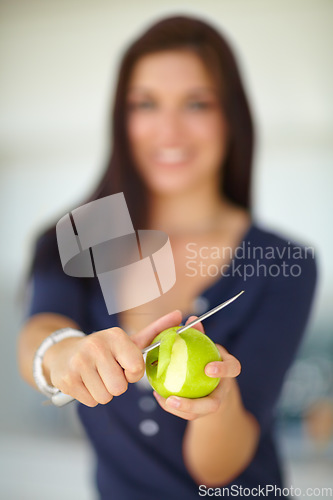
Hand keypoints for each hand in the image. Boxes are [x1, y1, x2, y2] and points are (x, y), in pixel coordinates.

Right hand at [44, 310, 181, 406]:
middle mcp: (96, 346)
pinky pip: (91, 402)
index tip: (124, 365)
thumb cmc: (104, 350)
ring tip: (96, 376)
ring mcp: (79, 363)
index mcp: (115, 336)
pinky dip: (90, 396)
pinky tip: (85, 382)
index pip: (136, 368)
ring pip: (106, 396)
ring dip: (104, 392)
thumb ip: (155, 331)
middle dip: (117, 385)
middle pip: (120, 387)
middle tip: (109, 373)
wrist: (64, 353)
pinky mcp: (67, 379)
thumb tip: (180, 316)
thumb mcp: (128, 340)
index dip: (133, 373)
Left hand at [152, 316, 240, 419]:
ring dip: (179, 409)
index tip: (208, 367)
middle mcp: (221, 391)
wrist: (213, 382)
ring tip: (163, 400)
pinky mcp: (200, 412)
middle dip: (194, 405)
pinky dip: (171, 406)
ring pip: (198, 414)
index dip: (223, 369)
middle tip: (173, 399)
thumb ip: (199, 334)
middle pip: (214, 404)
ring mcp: (211, 404)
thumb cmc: (208, 357)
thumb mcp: (205, 345)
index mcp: (228, 371)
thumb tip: (191, 318)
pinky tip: (157, 395)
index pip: (233, 369)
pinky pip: (186, 413)